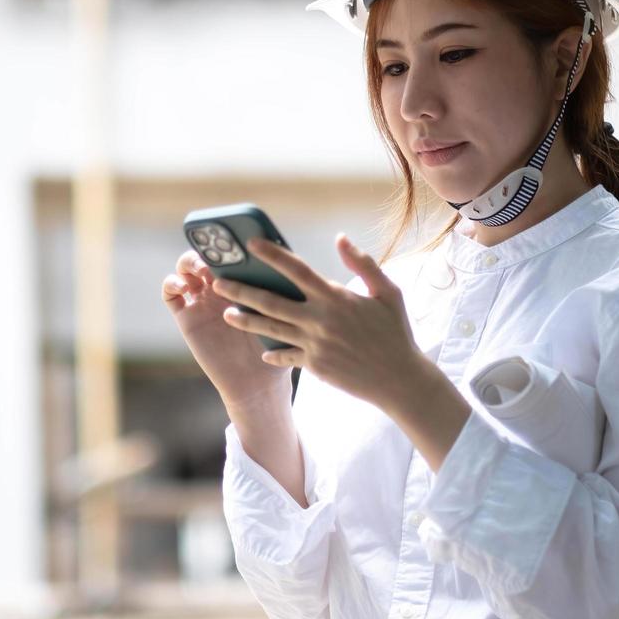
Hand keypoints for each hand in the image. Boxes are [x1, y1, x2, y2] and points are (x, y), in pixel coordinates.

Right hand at [162, 248, 291, 409]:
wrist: (257, 382)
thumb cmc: (275, 346)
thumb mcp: (282, 312)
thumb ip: (279, 287)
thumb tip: (287, 258)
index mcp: (243, 280)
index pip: (231, 250)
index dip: (229, 238)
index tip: (234, 231)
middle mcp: (220, 287)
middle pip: (206, 254)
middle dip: (207, 245)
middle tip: (215, 248)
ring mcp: (201, 300)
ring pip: (185, 268)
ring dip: (188, 261)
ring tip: (198, 267)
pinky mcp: (186, 316)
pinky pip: (170, 293)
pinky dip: (171, 283)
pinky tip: (182, 286)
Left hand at [211, 233, 432, 413]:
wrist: (400, 380)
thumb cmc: (395, 332)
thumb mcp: (388, 292)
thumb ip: (363, 264)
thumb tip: (340, 238)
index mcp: (335, 297)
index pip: (296, 270)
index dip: (272, 254)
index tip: (251, 244)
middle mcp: (319, 319)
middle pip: (271, 301)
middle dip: (241, 291)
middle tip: (218, 283)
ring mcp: (314, 344)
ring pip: (271, 329)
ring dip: (245, 321)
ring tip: (226, 314)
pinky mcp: (314, 366)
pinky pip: (286, 357)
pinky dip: (274, 353)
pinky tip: (262, 351)